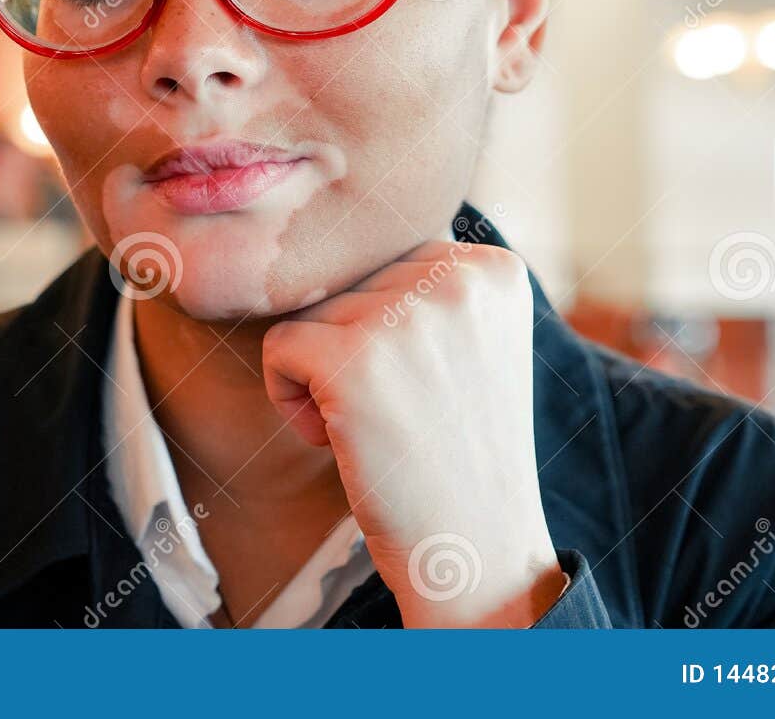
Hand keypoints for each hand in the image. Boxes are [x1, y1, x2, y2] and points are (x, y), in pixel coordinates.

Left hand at [261, 238, 566, 626]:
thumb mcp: (473, 341)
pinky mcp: (352, 358)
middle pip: (350, 281)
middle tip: (401, 412)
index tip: (429, 384)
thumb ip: (426, 282)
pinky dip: (290, 396)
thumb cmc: (456, 448)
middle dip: (353, 347)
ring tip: (378, 426)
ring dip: (323, 374)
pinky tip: (337, 436)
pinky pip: (279, 345)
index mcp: (495, 267)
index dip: (388, 326)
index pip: (391, 257)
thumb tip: (333, 228)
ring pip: (312, 311)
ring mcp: (406, 316)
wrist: (474, 546)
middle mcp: (459, 279)